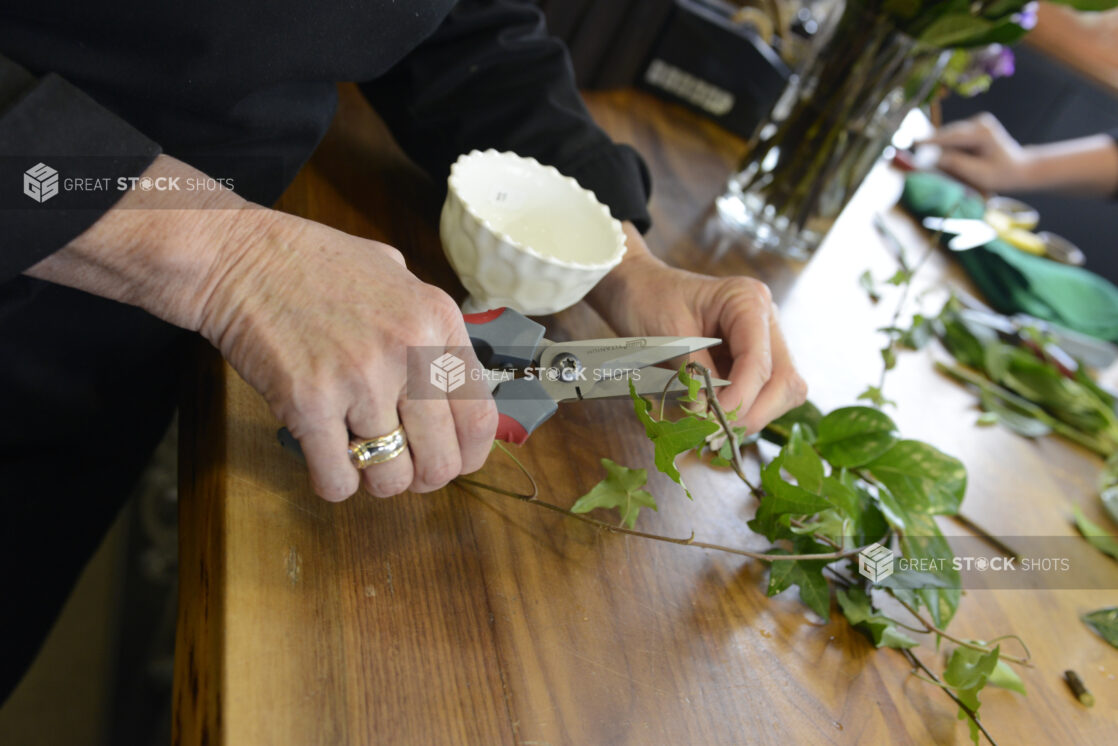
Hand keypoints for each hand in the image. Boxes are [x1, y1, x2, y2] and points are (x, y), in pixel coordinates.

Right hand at [30, 155, 497, 501]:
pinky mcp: (309, 403)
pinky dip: (333, 482)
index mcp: (438, 320)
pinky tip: (324, 458)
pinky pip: (337, 479)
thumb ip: (427, 324)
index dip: (469, 455)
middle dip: (424, 478)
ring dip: (377, 481)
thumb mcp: (394, 273)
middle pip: (442, 461)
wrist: (237, 257)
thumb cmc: (313, 264)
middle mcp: (409, 351)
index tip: (453, 461)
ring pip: (390, 478)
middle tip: (402, 466)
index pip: (480, 418)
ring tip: (359, 456)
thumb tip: (453, 380)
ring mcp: (360, 379)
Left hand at [588, 226, 806, 434]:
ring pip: (781, 392)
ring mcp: (763, 341)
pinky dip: (744, 410)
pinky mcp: (751, 359)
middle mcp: (765, 320)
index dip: (742, 396)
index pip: (760, 361)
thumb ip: (693, 375)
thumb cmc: (649, 300)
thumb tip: (709, 415)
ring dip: (752, 414)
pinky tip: (716, 415)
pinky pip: (763, 393)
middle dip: (755, 411)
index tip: (715, 420)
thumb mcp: (669, 336)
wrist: (637, 288)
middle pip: (785, 380)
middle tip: (717, 430)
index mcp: (748, 301)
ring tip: (714, 425)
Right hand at [919, 113, 1029, 192]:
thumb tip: (934, 157)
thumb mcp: (979, 174)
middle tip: (918, 161)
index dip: (931, 141)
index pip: (952, 136)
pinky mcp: (972, 128)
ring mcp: (976, 123)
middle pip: (948, 135)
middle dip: (934, 147)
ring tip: (933, 164)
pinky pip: (953, 138)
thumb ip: (956, 164)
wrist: (1018, 169)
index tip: (913, 143)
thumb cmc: (1001, 175)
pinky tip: (947, 159)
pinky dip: (947, 148)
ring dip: (941, 149)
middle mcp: (979, 123)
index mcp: (983, 133)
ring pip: (949, 137)